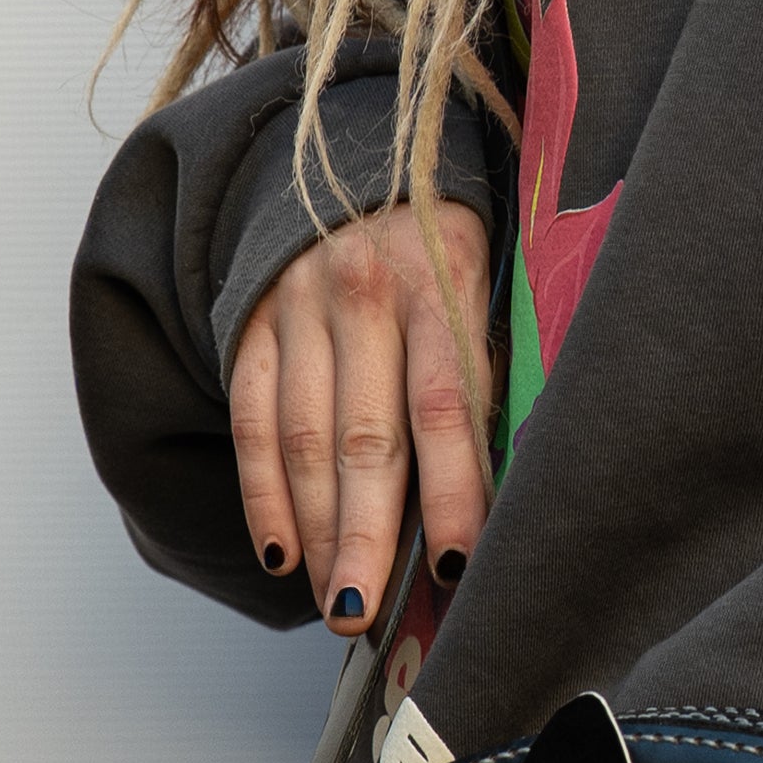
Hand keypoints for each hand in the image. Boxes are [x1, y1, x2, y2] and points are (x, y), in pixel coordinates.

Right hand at [229, 203, 492, 632]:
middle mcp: (364, 293)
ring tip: (339, 603)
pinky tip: (284, 553)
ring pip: (302, 439)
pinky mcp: (252, 321)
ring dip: (319, 532)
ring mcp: (298, 307)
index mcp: (441, 280)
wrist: (360, 149)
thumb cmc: (449, 242)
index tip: (456, 565)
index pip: (446, 404)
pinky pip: (252, 418)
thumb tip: (511, 488)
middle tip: (369, 613)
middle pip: (364, 437)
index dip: (451, 489)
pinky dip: (263, 494)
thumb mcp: (491, 280)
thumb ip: (493, 369)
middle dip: (367, 535)